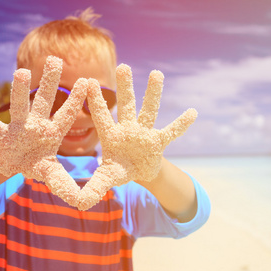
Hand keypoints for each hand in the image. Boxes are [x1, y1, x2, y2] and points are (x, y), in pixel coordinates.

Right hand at [0, 56, 87, 205]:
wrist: (13, 165)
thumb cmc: (36, 163)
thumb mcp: (52, 175)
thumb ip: (66, 185)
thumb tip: (84, 203)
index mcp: (53, 132)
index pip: (67, 114)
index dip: (76, 100)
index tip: (87, 81)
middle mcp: (36, 124)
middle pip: (44, 100)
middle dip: (49, 82)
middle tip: (56, 59)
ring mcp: (19, 128)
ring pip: (19, 106)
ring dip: (19, 90)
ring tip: (20, 72)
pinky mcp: (2, 136)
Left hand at [77, 64, 196, 209]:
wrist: (138, 171)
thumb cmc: (119, 169)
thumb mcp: (106, 178)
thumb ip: (94, 187)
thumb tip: (77, 204)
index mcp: (111, 136)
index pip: (101, 117)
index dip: (95, 101)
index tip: (87, 81)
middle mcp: (128, 129)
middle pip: (126, 106)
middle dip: (125, 87)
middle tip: (123, 66)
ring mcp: (144, 133)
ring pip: (149, 111)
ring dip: (153, 93)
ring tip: (156, 73)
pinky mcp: (158, 142)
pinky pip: (171, 132)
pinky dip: (181, 124)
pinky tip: (193, 112)